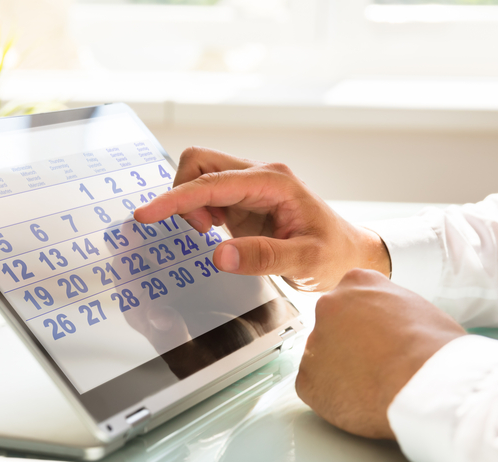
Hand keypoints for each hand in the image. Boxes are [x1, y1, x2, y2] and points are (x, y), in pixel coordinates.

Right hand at [133, 147, 389, 291]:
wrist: (350, 255)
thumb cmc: (334, 254)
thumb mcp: (306, 262)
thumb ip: (264, 257)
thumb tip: (220, 255)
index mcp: (274, 182)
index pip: (212, 182)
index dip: (176, 198)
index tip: (147, 214)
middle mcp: (259, 177)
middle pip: (199, 163)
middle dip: (184, 196)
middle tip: (202, 232)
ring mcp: (249, 187)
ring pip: (199, 176)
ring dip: (190, 205)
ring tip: (210, 234)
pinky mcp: (243, 201)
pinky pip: (205, 194)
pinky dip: (196, 212)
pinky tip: (213, 233)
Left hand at [295, 269, 465, 438]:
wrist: (425, 385)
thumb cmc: (434, 350)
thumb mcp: (418, 309)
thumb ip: (390, 310)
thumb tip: (388, 326)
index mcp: (357, 283)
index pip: (352, 300)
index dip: (368, 325)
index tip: (380, 340)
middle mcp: (328, 306)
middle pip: (333, 328)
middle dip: (350, 347)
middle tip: (377, 366)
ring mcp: (313, 343)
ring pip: (322, 360)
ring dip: (341, 372)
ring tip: (374, 386)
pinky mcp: (306, 379)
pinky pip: (316, 389)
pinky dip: (333, 398)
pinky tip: (360, 401)